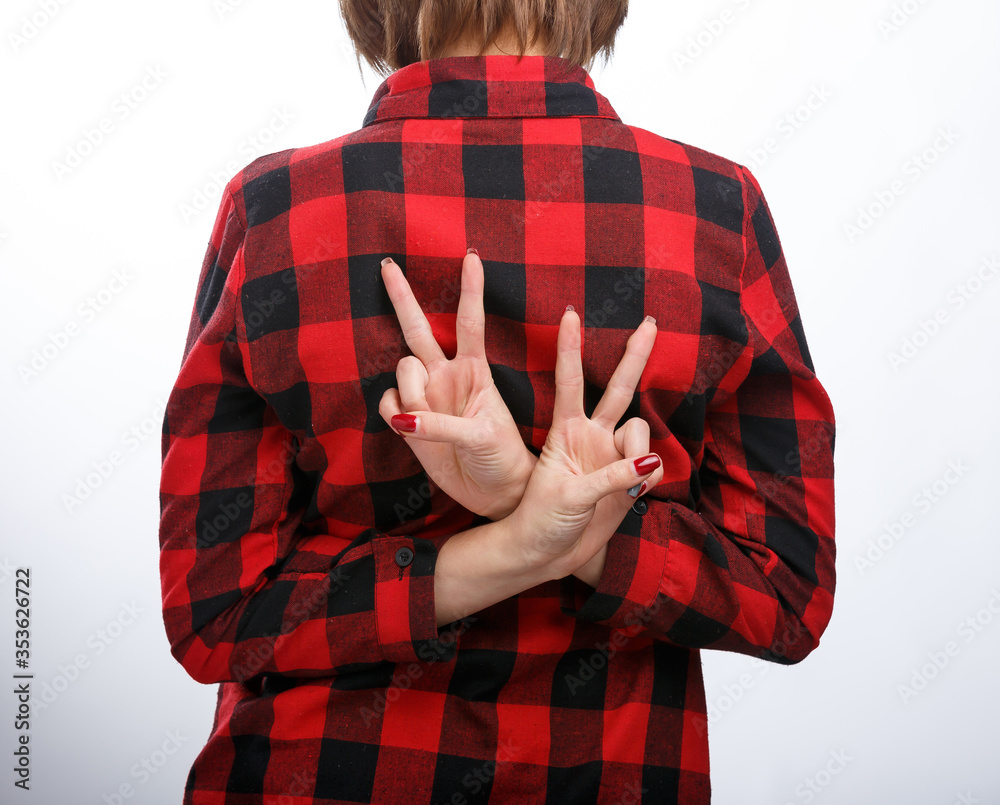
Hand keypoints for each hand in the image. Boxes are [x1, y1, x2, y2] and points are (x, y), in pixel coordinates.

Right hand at [378, 251, 535, 519]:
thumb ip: (441, 424)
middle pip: (417, 328)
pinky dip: (394, 414)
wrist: (497, 493)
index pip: (470, 322)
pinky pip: (388, 403)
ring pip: (401, 371)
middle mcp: (447, 376)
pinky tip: (409, 430)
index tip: (471, 256)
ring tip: (430, 423)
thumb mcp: (481, 436)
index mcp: (476, 371)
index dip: (469, 290)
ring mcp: (426, 397)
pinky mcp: (410, 422)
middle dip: (402, 296)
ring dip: (411, 393)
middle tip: (388, 264)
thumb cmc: (502, 457)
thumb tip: (404, 419)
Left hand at [507, 306, 662, 581]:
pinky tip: (633, 493)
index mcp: (565, 432)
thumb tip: (649, 463)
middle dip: (635, 356)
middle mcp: (591, 436)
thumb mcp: (569, 497)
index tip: (571, 314)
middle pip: (619, 388)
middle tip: (649, 321)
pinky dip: (649, 477)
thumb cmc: (541, 520)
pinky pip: (653, 465)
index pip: (569, 382)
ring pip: (642, 433)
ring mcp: (612, 455)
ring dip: (639, 453)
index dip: (570, 349)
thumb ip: (610, 478)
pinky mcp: (628, 477)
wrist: (548, 553)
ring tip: (625, 482)